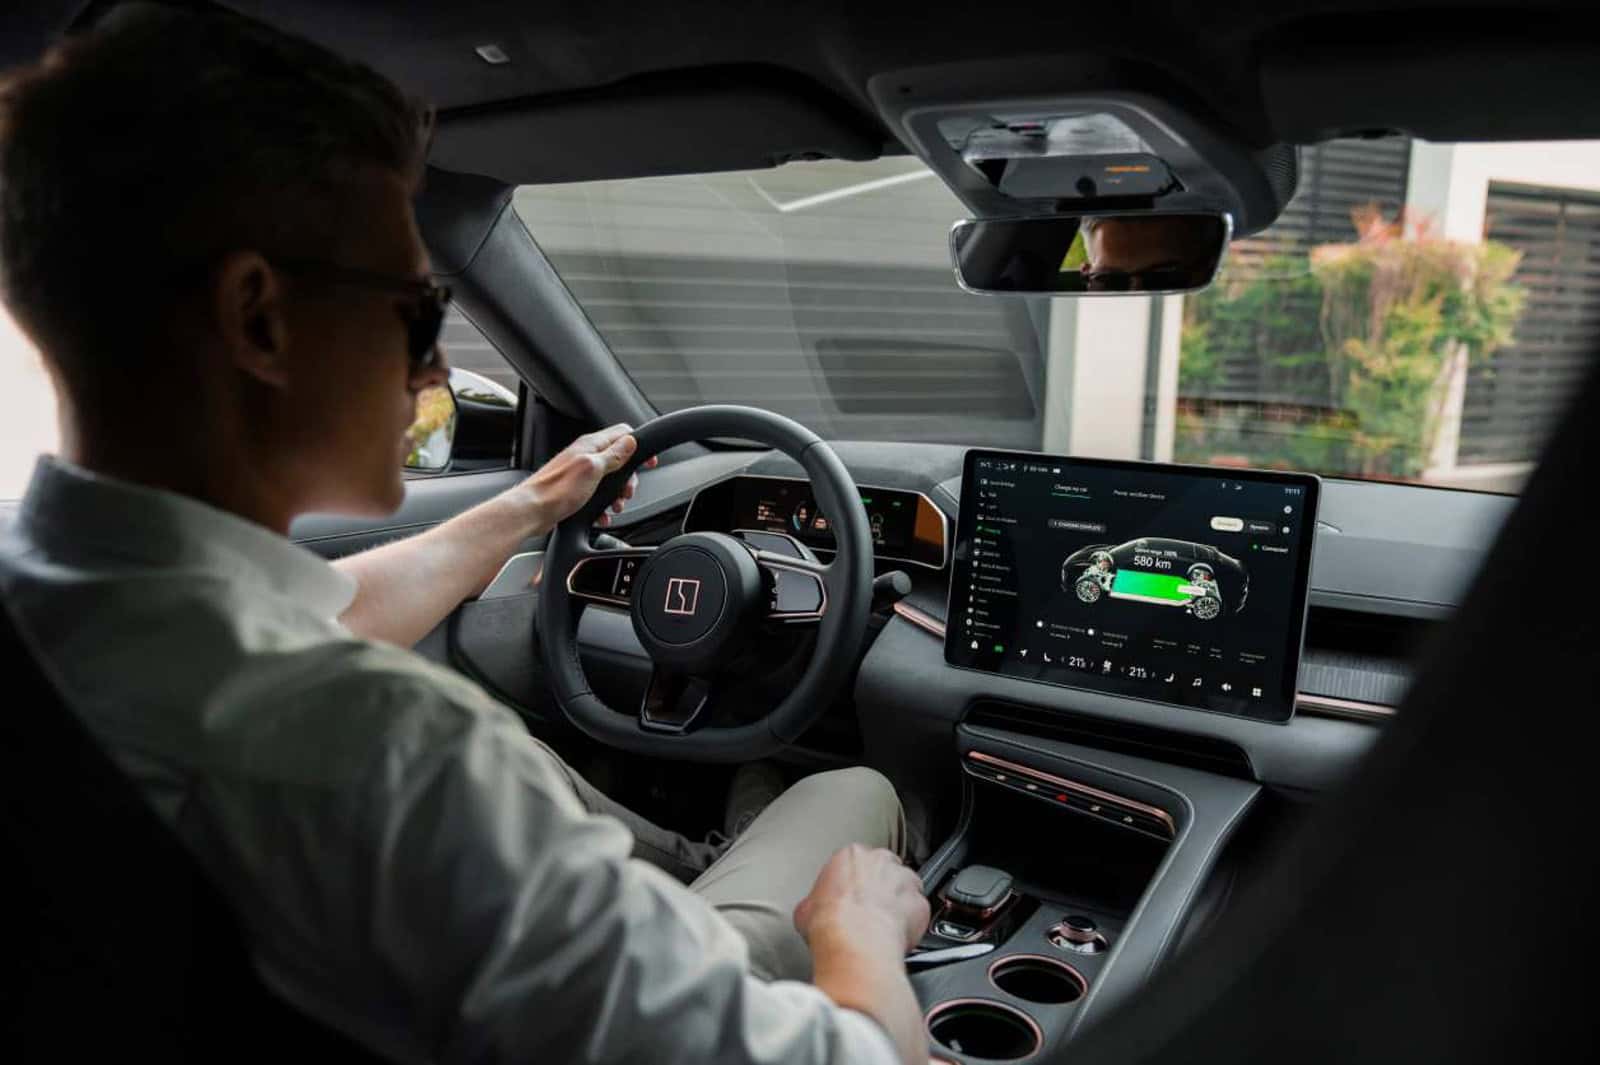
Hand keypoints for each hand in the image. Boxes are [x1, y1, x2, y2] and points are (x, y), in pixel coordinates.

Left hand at [524, 423, 657, 528]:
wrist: (532, 511)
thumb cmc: (557, 490)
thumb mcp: (593, 469)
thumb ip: (614, 454)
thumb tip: (631, 440)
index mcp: (590, 445)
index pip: (622, 433)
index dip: (639, 446)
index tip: (648, 462)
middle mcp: (585, 456)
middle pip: (619, 460)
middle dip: (628, 478)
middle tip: (626, 492)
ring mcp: (580, 473)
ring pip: (609, 480)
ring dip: (616, 495)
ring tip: (614, 506)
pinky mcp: (575, 490)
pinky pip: (597, 495)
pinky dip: (603, 506)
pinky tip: (602, 515)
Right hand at [794, 844, 929, 954]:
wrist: (854, 943)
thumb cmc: (830, 924)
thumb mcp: (805, 910)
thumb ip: (816, 901)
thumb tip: (813, 913)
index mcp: (851, 855)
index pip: (857, 861)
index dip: (856, 881)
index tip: (852, 896)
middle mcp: (881, 861)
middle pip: (886, 869)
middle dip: (881, 887)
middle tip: (870, 910)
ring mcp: (904, 880)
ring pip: (907, 887)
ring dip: (899, 903)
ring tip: (885, 926)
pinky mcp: (921, 904)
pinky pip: (919, 912)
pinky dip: (912, 923)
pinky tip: (898, 937)